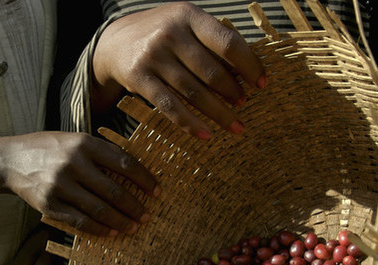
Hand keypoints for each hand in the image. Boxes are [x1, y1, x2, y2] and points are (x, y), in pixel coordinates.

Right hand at [0, 131, 158, 236]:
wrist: (10, 160)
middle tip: (146, 216)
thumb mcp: (75, 140)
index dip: (145, 180)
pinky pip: (81, 221)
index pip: (125, 163)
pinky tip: (112, 233)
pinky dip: (100, 229)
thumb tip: (135, 171)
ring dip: (121, 222)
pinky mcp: (50, 205)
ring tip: (133, 228)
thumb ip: (101, 152)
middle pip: (114, 191)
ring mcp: (61, 186)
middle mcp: (73, 163)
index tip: (157, 192)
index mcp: (85, 144)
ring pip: (100, 210)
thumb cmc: (49, 149)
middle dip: (135, 206)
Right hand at [92, 2, 265, 137]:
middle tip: (244, 106)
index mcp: (189, 16)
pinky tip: (206, 135)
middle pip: (211, 72)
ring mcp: (153, 56)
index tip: (262, 83)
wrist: (114, 41)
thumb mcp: (185, 24)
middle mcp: (170, 33)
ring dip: (218, 113)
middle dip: (233, 93)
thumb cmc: (162, 34)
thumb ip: (211, 39)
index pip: (228, 43)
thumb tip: (249, 71)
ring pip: (193, 92)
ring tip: (235, 125)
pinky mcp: (138, 78)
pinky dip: (190, 123)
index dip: (250, 65)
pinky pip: (170, 106)